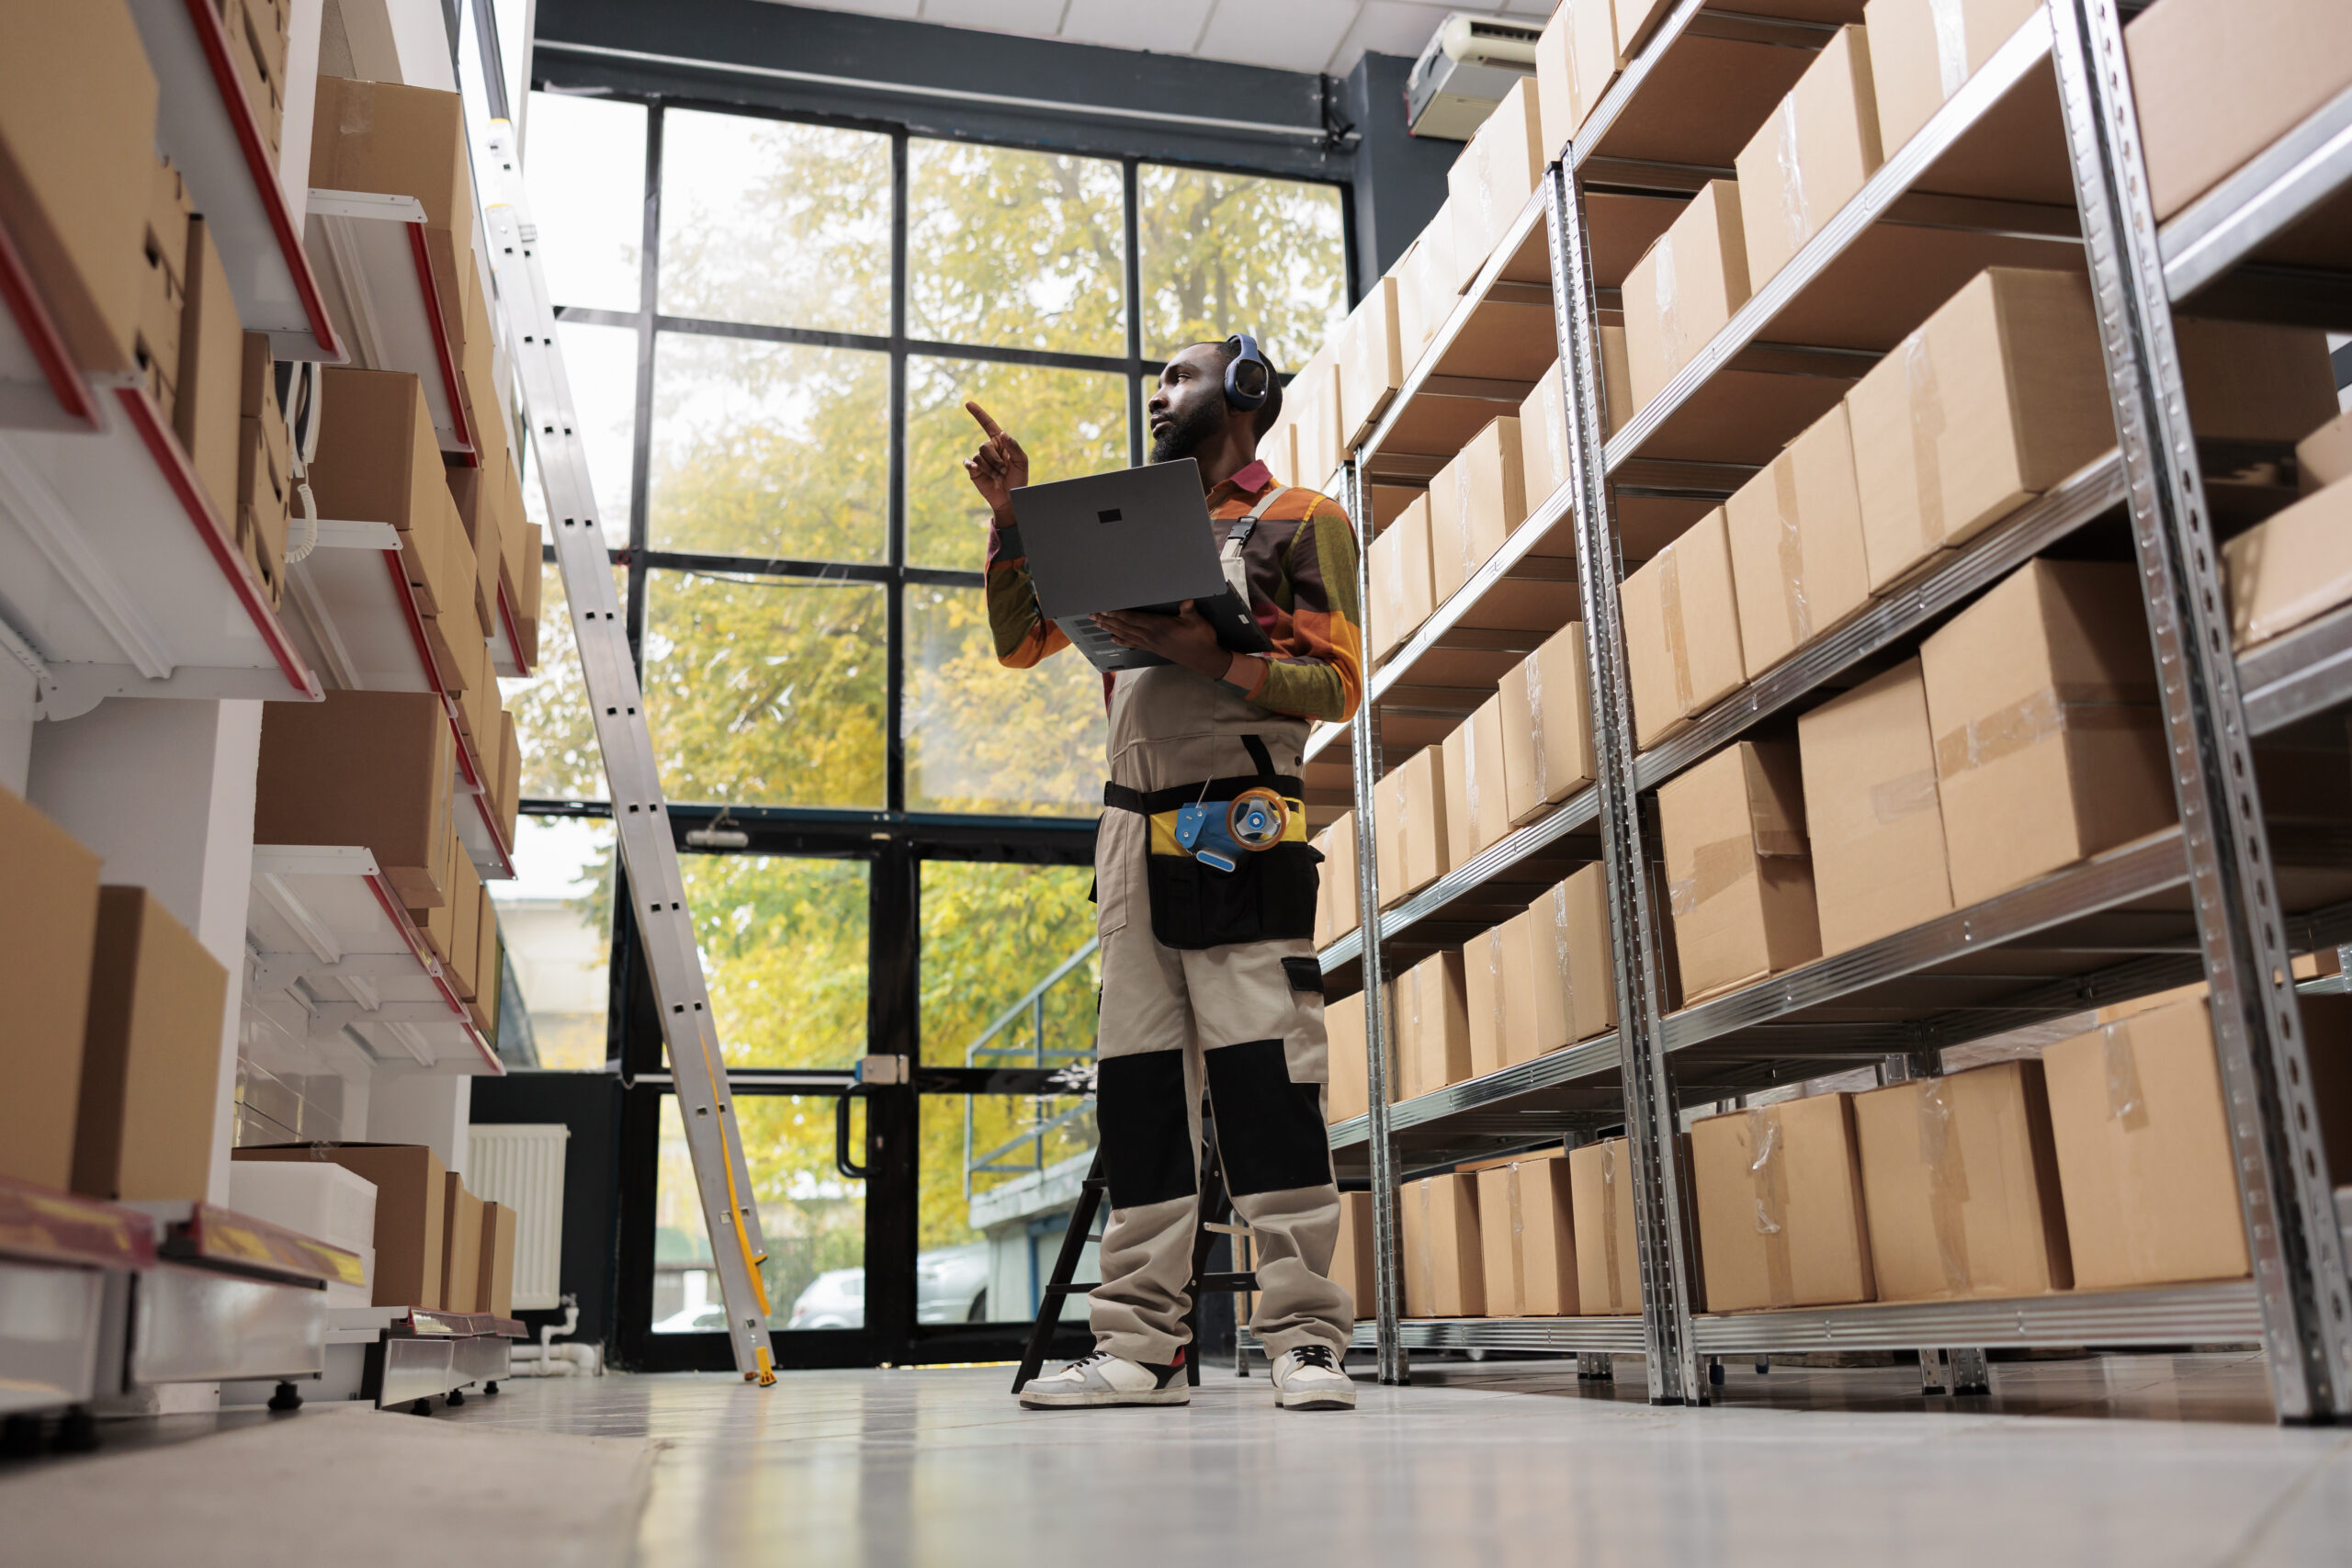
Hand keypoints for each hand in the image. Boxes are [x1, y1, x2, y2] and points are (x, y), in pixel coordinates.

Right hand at [962, 401, 1028, 516]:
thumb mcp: (1022, 462)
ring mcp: (980, 458)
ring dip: (990, 468)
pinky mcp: (973, 469)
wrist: (1010, 497)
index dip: (978, 413)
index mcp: (1001, 442)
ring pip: (979, 456)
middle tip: (1004, 471)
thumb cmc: (1018, 479)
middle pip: (984, 445)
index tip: (968, 403)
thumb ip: (1014, 446)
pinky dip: (973, 466)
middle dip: (996, 460)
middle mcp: (989, 448)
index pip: (988, 424)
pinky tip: (976, 470)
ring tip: (998, 476)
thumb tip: (1002, 433)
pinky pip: (968, 462)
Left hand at [1092, 601, 1237, 683]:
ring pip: (1125, 634)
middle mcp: (1151, 636)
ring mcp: (1150, 643)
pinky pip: (1133, 643)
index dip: (1117, 613)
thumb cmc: (1201, 639)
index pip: (1133, 618)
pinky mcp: (1153, 648)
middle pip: (1124, 626)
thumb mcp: (1197, 622)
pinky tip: (1113, 638)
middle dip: (1107, 620)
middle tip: (1093, 615)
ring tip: (1098, 624)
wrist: (1205, 659)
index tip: (1105, 608)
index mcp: (1159, 626)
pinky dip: (1121, 640)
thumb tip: (1187, 601)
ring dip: (1110, 628)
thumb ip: (1189, 611)